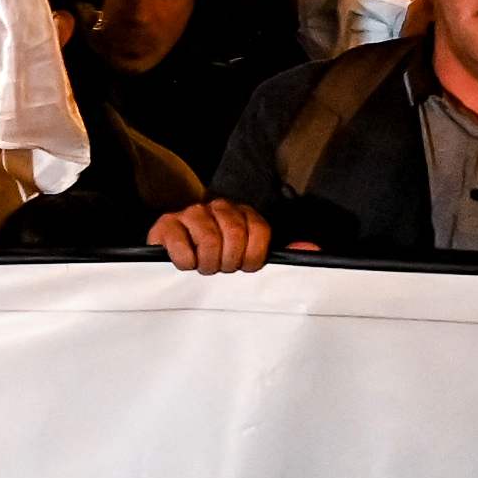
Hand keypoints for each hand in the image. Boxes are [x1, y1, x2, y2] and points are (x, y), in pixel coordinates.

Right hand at [149, 200, 276, 274]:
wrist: (174, 259)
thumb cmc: (216, 261)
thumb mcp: (250, 257)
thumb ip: (282, 255)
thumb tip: (311, 249)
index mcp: (242, 214)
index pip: (258, 229)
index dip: (253, 256)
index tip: (244, 269)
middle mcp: (218, 207)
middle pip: (235, 234)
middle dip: (230, 262)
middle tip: (221, 270)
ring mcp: (190, 213)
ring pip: (209, 240)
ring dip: (208, 264)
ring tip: (205, 268)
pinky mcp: (166, 224)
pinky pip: (181, 245)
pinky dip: (186, 262)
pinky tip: (187, 264)